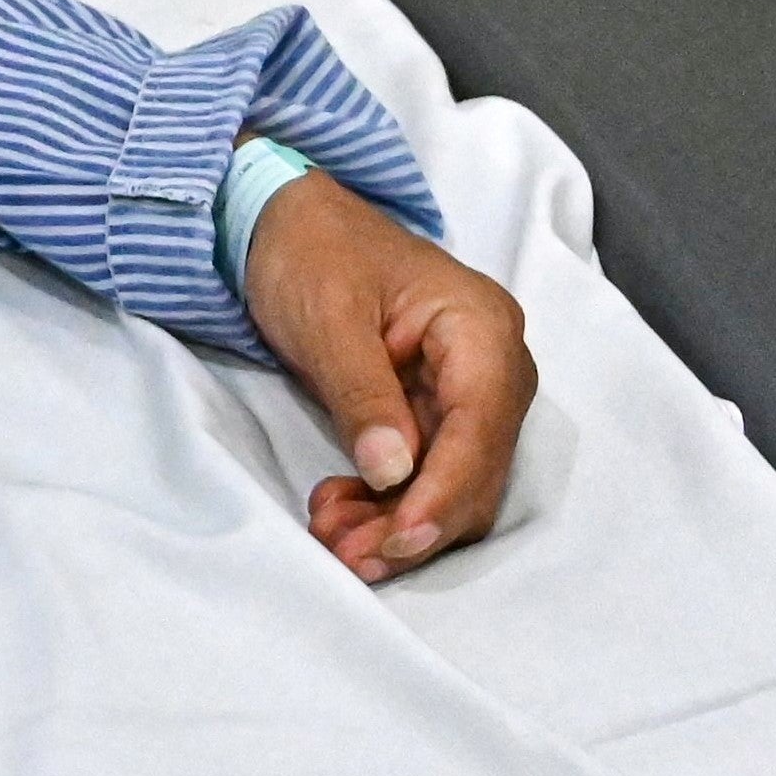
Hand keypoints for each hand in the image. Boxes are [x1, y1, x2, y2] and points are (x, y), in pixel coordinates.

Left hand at [238, 169, 534, 579]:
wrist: (282, 221)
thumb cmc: (310, 250)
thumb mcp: (327, 315)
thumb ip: (362, 392)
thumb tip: (394, 473)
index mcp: (481, 328)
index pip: (481, 429)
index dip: (442, 494)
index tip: (397, 541)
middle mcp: (492, 366)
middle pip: (475, 470)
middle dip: (415, 521)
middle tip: (349, 555)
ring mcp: (467, 393)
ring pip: (452, 484)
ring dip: (396, 521)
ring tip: (333, 537)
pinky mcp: (433, 413)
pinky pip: (424, 475)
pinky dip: (385, 501)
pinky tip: (338, 509)